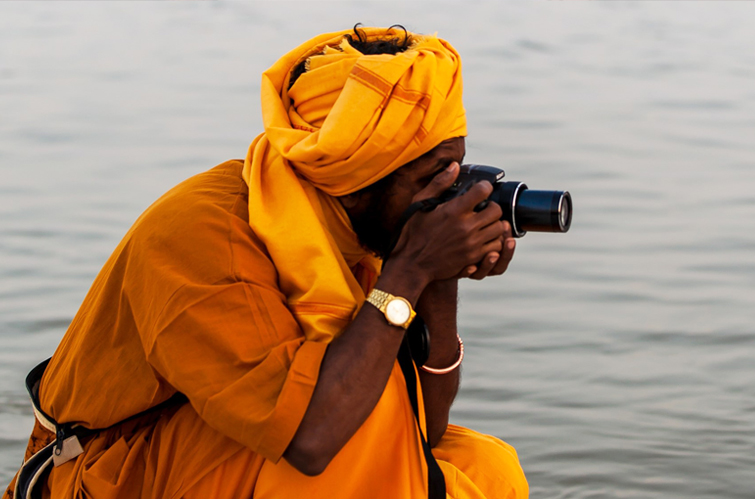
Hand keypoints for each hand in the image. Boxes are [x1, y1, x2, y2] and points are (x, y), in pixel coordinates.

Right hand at [388, 162, 505, 284]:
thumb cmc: (413, 233)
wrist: (412, 264)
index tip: (481, 189)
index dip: (484, 187)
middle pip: (496, 211)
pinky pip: (495, 247)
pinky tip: (483, 239)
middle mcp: (466, 227)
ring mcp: (471, 244)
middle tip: (484, 208)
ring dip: (494, 224)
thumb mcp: (420, 203)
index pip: (483, 191)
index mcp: (454, 210)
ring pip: (499, 230)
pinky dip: (492, 241)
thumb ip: (439, 183)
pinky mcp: (473, 258)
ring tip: (484, 224)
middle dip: (492, 206)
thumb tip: (455, 166)